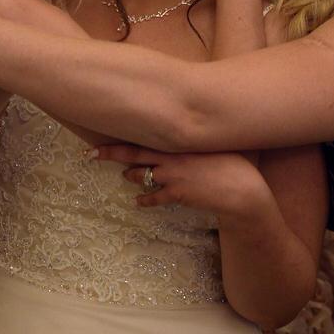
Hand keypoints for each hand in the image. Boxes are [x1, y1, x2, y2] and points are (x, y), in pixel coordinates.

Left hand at [92, 144, 271, 220]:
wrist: (243, 190)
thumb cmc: (232, 163)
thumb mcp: (212, 144)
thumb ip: (194, 138)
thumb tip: (184, 131)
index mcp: (179, 140)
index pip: (144, 133)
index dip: (122, 133)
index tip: (103, 131)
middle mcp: (171, 155)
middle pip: (132, 153)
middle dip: (110, 154)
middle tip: (90, 154)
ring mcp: (172, 175)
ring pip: (140, 175)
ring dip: (132, 176)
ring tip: (126, 176)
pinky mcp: (176, 194)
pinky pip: (153, 198)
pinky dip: (145, 200)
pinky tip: (139, 203)